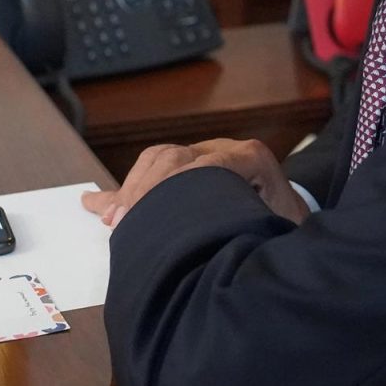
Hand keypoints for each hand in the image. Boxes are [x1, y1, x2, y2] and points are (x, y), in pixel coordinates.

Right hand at [81, 138, 309, 228]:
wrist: (290, 218)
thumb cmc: (284, 229)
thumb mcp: (276, 230)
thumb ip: (251, 227)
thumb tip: (216, 236)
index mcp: (249, 158)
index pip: (208, 163)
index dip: (178, 188)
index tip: (155, 217)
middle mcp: (224, 148)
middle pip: (173, 156)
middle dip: (145, 189)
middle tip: (123, 222)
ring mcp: (201, 154)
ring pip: (156, 159)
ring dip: (131, 189)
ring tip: (113, 220)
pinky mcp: (187, 169)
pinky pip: (149, 173)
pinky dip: (124, 192)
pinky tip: (95, 204)